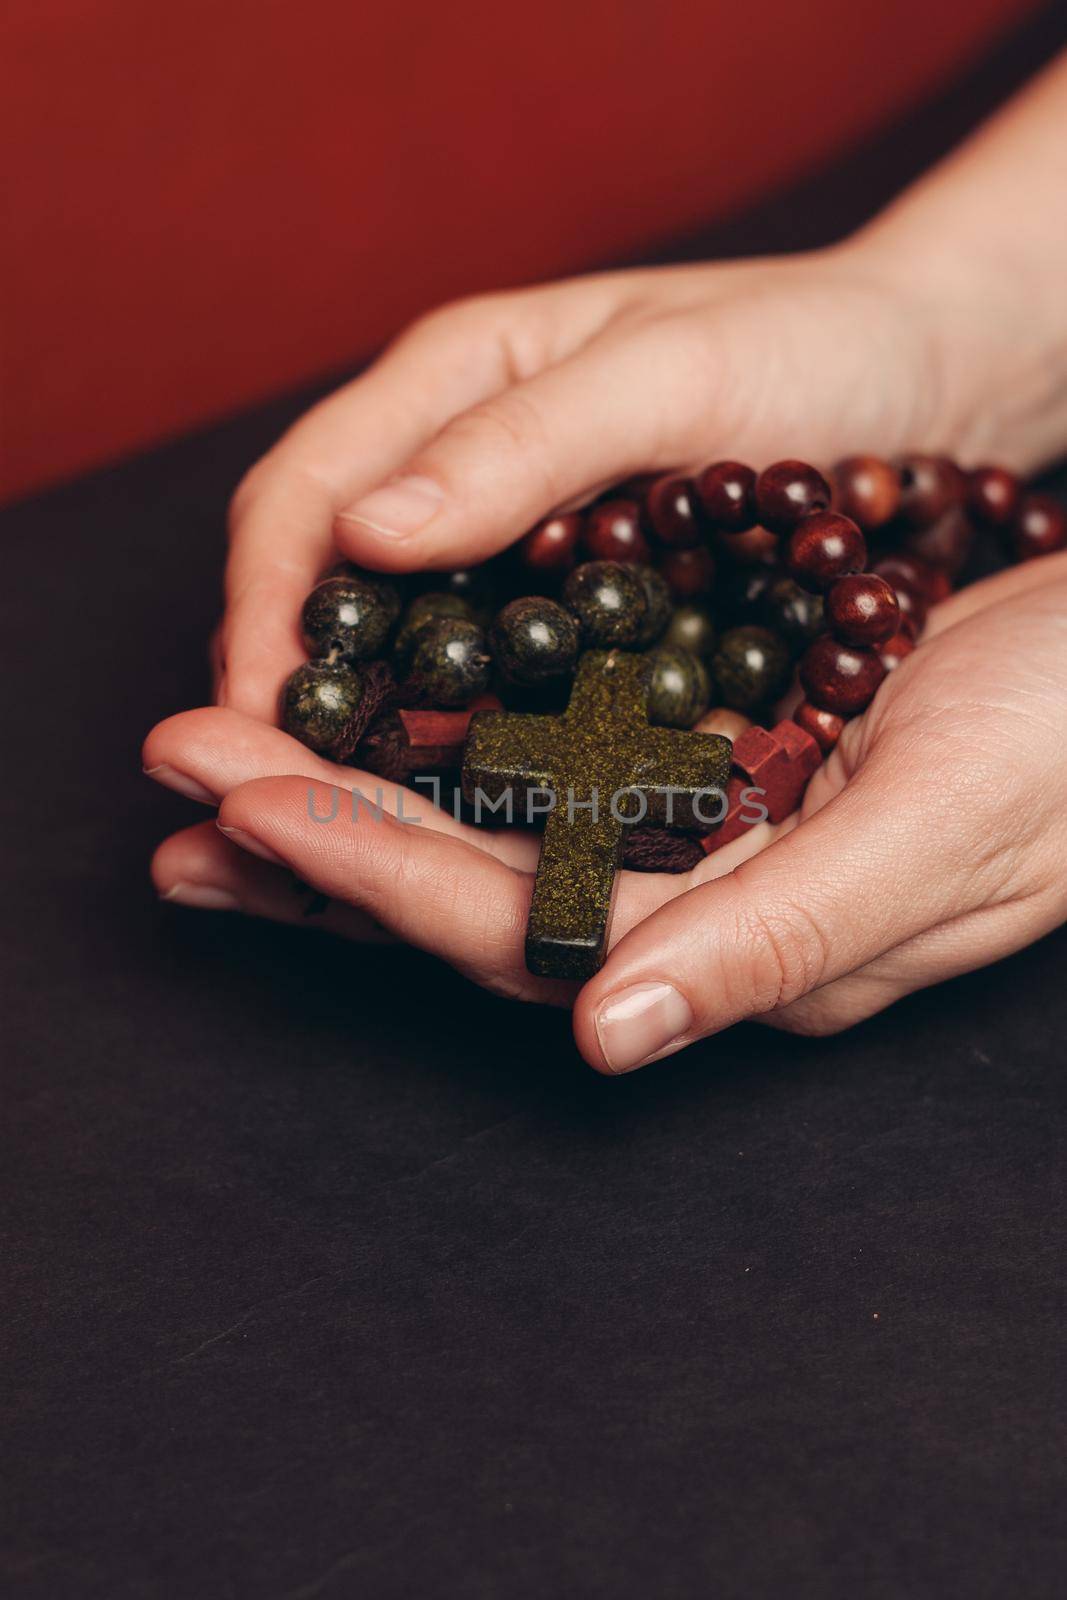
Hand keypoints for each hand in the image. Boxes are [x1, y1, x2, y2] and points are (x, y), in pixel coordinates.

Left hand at [146, 557, 1066, 1070]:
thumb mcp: (948, 824)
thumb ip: (782, 936)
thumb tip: (613, 1038)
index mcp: (745, 946)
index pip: (518, 929)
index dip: (373, 872)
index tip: (243, 801)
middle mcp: (700, 908)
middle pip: (471, 892)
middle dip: (318, 833)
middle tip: (176, 762)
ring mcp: (701, 841)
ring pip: (490, 836)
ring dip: (356, 797)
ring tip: (219, 761)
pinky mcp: (707, 767)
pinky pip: (542, 771)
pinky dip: (443, 747)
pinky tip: (368, 720)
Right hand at [215, 235, 1028, 720]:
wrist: (923, 374)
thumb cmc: (810, 343)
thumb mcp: (672, 376)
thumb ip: (523, 444)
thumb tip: (366, 535)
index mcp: (452, 377)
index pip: (302, 491)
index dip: (262, 606)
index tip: (257, 713)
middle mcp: (460, 460)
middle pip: (317, 573)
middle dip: (280, 679)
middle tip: (267, 792)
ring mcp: (512, 538)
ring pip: (389, 636)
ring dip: (349, 723)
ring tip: (330, 816)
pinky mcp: (567, 603)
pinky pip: (479, 673)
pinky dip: (445, 731)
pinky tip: (444, 795)